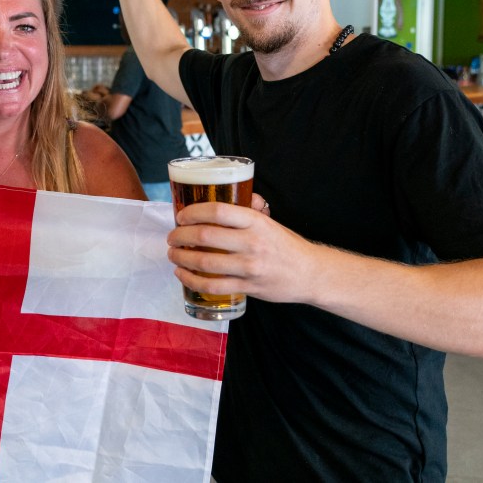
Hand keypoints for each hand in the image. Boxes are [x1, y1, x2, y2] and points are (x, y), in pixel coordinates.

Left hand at [167, 197, 316, 304]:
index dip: (193, 212)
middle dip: (181, 235)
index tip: (181, 215)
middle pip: (206, 235)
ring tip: (173, 254)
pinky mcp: (248, 287)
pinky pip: (213, 286)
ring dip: (182, 258)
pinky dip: (192, 280)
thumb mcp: (270, 222)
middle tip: (172, 236)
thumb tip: (226, 195)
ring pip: (205, 262)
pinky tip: (182, 274)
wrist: (310, 273)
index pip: (218, 211)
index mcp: (256, 222)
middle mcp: (252, 242)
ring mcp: (249, 267)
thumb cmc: (286, 245)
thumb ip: (248, 210)